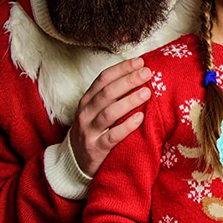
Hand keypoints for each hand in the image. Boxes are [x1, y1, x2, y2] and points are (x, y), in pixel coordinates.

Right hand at [69, 57, 152, 176]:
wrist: (75, 161)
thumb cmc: (94, 129)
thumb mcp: (97, 109)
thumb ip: (113, 95)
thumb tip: (140, 74)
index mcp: (88, 100)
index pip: (103, 79)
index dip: (121, 68)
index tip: (140, 61)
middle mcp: (86, 113)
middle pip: (107, 93)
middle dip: (128, 81)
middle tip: (147, 73)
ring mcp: (90, 131)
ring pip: (109, 113)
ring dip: (129, 101)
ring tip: (147, 92)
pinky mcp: (96, 148)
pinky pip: (112, 136)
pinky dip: (126, 126)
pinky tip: (140, 118)